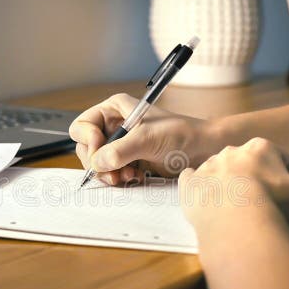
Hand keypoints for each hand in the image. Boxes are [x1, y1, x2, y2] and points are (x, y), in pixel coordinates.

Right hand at [69, 93, 217, 184]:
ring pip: (98, 163)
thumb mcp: (149, 139)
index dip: (88, 141)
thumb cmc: (183, 134)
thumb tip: (97, 162)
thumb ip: (121, 150)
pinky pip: (111, 173)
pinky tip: (136, 176)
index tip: (100, 154)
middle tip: (114, 173)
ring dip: (110, 173)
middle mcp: (114, 125)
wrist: (205, 149)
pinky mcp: (129, 160)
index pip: (83, 125)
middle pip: (86, 148)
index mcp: (114, 110)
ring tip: (130, 175)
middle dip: (99, 163)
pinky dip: (120, 178)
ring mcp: (121, 144)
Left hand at [179, 138, 288, 233]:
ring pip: (220, 173)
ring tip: (236, 209)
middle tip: (264, 203)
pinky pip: (192, 182)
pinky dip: (198, 190)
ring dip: (228, 187)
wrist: (236, 219)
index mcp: (261, 147)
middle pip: (249, 165)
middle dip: (257, 181)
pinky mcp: (190, 184)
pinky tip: (207, 201)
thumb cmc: (273, 202)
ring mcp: (208, 166)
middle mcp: (232, 151)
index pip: (281, 159)